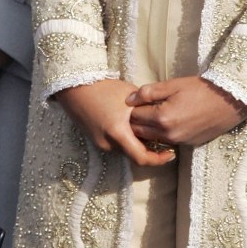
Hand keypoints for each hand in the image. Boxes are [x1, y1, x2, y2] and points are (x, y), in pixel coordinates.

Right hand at [56, 77, 177, 166]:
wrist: (75, 88)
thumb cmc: (104, 87)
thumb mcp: (130, 96)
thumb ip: (145, 111)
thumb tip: (161, 118)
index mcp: (118, 132)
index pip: (142, 158)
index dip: (158, 160)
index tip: (171, 154)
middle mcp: (108, 143)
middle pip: (134, 155)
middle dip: (150, 151)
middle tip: (164, 143)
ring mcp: (100, 144)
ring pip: (125, 150)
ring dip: (137, 144)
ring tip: (148, 131)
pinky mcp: (96, 141)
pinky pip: (116, 145)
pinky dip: (126, 140)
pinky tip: (131, 127)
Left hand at [125, 75, 246, 147]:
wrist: (229, 101)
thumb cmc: (201, 89)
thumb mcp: (173, 85)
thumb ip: (149, 92)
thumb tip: (129, 99)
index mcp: (162, 118)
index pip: (134, 117)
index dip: (133, 107)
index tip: (137, 100)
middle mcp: (168, 134)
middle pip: (139, 132)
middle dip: (137, 121)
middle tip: (142, 107)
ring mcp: (178, 142)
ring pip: (152, 139)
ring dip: (148, 129)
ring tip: (154, 114)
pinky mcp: (188, 144)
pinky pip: (167, 142)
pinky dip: (162, 134)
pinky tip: (169, 121)